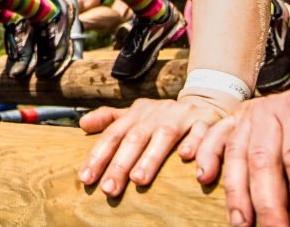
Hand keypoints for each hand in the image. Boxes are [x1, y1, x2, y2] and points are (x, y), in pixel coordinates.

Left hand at [78, 95, 231, 196]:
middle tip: (109, 189)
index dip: (99, 155)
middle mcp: (158, 112)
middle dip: (120, 164)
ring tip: (138, 179)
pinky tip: (186, 158)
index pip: (114, 134)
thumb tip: (82, 123)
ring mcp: (183, 115)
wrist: (207, 101)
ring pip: (165, 135)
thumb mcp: (137, 114)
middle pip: (136, 137)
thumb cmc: (165, 117)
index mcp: (138, 112)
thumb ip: (110, 119)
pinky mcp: (207, 121)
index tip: (86, 178)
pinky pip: (201, 132)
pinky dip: (194, 143)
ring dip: (151, 157)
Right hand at [193, 83, 289, 226]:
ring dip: (236, 193)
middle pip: (265, 159)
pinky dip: (207, 156)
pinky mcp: (238, 121)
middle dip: (269, 204)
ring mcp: (253, 114)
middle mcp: (274, 109)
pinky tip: (204, 179)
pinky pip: (217, 137)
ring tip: (241, 226)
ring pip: (238, 154)